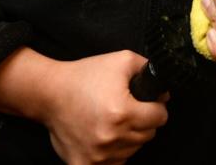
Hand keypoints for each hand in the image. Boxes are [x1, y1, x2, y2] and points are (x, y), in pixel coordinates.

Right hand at [43, 50, 168, 163]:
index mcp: (122, 113)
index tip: (148, 103)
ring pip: (132, 150)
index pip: (159, 118)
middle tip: (128, 110)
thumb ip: (149, 70)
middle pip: (148, 135)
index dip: (157, 107)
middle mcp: (111, 137)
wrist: (50, 93)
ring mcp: (97, 155)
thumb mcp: (122, 60)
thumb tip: (164, 93)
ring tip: (114, 122)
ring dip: (128, 138)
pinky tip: (106, 138)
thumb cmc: (85, 76)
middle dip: (143, 122)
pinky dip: (114, 154)